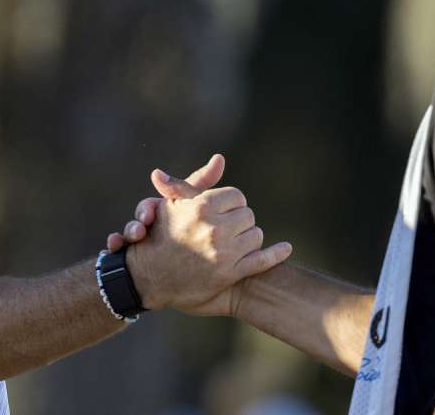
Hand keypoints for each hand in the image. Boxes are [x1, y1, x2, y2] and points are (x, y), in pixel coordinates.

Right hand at [122, 157, 291, 315]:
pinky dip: (277, 254)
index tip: (222, 211)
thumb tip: (220, 158)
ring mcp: (224, 253)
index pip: (237, 197)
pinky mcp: (231, 274)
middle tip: (225, 229)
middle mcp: (214, 229)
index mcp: (202, 207)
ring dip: (247, 239)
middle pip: (248, 216)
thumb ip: (201, 180)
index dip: (231, 204)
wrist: (148, 276)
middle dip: (238, 222)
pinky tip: (286, 248)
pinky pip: (263, 260)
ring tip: (231, 244)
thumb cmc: (161, 234)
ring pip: (256, 236)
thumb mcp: (174, 203)